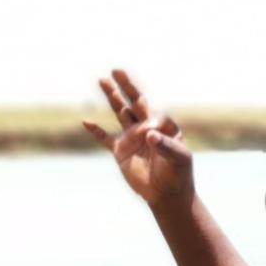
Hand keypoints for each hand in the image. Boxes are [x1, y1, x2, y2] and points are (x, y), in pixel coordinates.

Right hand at [82, 69, 194, 207]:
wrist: (167, 195)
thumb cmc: (178, 174)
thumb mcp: (178, 159)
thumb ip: (165, 145)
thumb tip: (148, 135)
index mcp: (163, 125)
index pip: (152, 114)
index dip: (148, 122)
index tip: (149, 138)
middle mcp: (146, 127)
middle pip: (134, 102)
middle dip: (125, 86)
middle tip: (115, 70)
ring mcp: (132, 138)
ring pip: (120, 113)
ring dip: (112, 98)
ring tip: (103, 81)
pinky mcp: (121, 151)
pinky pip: (105, 139)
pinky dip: (96, 131)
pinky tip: (86, 121)